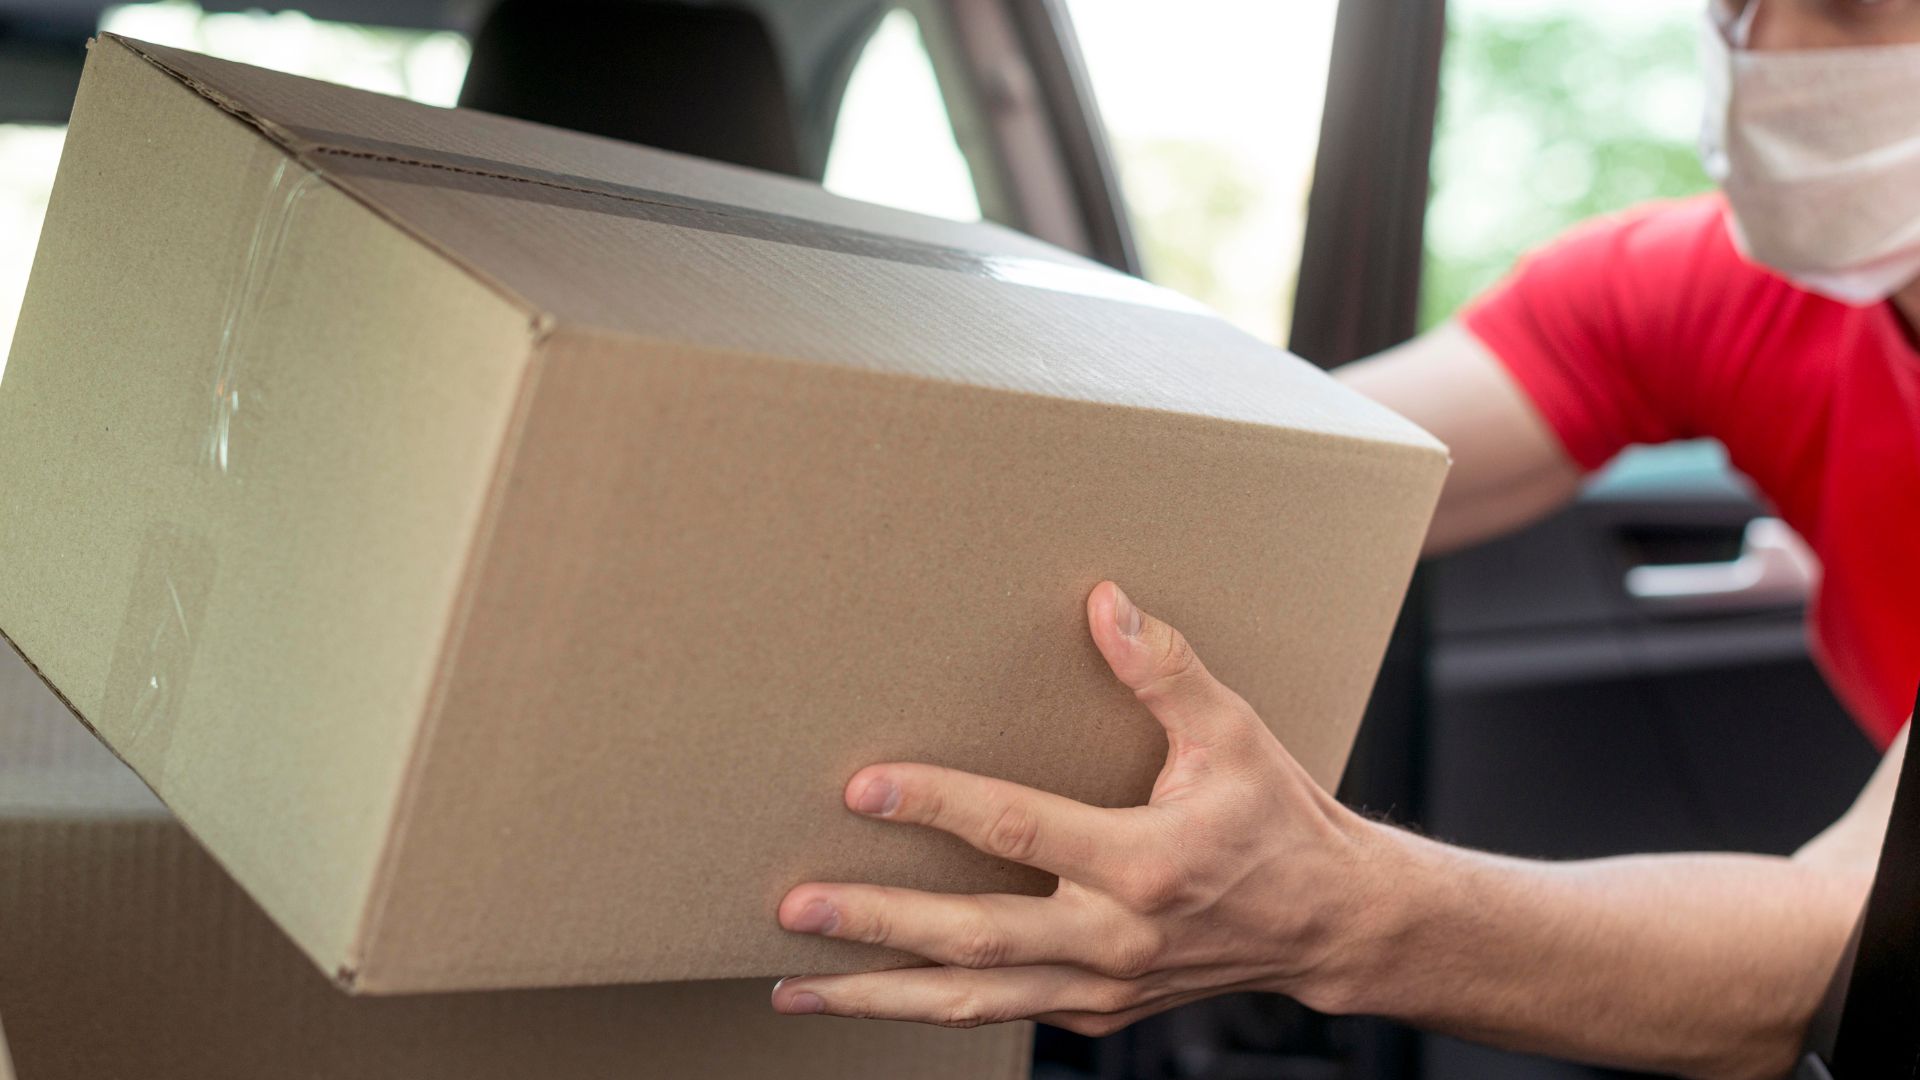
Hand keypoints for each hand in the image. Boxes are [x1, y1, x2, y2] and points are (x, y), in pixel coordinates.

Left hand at [771, 581, 1401, 1033]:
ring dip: (879, 993)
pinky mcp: (1099, 1012)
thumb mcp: (1233, 733)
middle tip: (796, 908)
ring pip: (973, 1000)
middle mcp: (1114, 937)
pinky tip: (877, 994)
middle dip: (877, 924)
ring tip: (795, 985)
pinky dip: (936, 1007)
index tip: (862, 786)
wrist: (1331, 923)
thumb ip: (1164, 669)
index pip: (1016, 829)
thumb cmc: (1279, 821)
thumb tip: (1105, 601)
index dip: (936, 804)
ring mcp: (1103, 986)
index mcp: (1142, 863)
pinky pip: (1005, 1012)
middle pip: (971, 937)